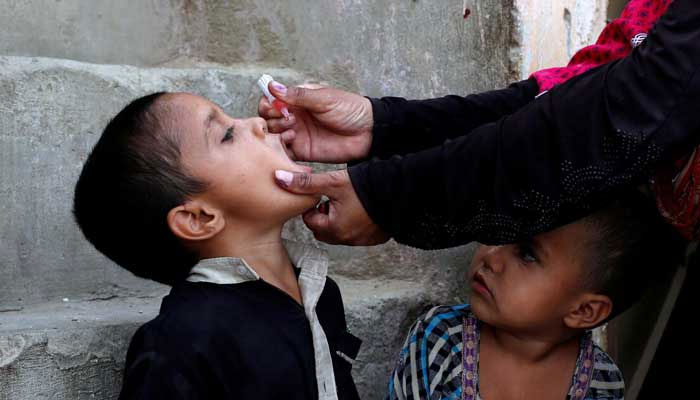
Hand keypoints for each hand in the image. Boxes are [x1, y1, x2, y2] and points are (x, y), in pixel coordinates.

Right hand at [259, 82, 373, 162]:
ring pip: (273, 136)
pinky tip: (293, 143)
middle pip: (268, 119)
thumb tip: (272, 86)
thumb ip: (298, 95)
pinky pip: (284, 154)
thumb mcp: (324, 98)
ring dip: (277, 133)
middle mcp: (294, 117)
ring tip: (293, 132)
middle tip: (289, 120)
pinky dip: (281, 150)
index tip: (279, 107)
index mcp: (298, 101)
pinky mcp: (303, 152)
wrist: (369, 132)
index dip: (269, 104)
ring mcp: (297, 135)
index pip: (270, 101)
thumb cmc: (350, 109)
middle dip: (272, 119)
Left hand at [274, 169, 389, 245]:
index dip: (312, 206)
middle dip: (324, 216)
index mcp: (334, 229)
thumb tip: (279, 178)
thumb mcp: (332, 181)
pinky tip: (361, 209)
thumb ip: (305, 182)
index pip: (310, 221)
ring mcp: (363, 241)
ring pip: (340, 233)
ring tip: (348, 202)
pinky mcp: (376, 239)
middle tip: (332, 199)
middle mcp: (348, 240)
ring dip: (339, 220)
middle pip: (324, 230)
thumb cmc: (366, 186)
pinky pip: (358, 234)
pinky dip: (356, 224)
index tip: (320, 194)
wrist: (400, 190)